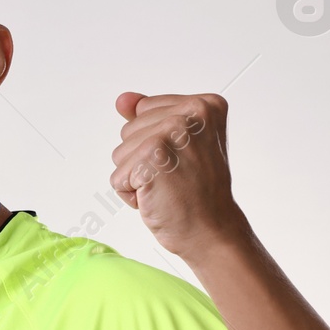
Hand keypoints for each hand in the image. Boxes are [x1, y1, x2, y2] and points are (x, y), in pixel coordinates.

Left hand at [109, 92, 247, 259]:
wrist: (212, 230)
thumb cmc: (197, 191)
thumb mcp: (178, 144)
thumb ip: (149, 116)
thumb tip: (122, 99)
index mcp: (204, 104)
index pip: (144, 110)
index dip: (155, 142)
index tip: (185, 160)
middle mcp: (190, 114)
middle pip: (128, 130)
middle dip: (142, 159)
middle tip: (177, 176)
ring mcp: (170, 134)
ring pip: (120, 153)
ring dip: (136, 177)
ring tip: (168, 186)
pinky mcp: (150, 160)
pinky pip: (117, 178)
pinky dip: (131, 195)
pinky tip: (159, 198)